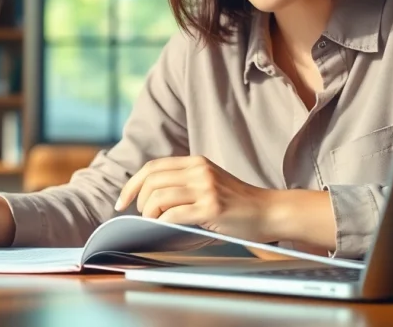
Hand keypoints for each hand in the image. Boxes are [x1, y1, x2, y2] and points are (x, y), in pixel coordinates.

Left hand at [114, 156, 274, 243]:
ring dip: (149, 213)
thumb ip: (184, 185)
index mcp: (196, 162)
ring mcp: (206, 188)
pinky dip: (162, 223)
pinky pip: (174, 214)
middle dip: (137, 200)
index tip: (122, 201)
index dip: (132, 184)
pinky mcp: (212, 207)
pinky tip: (163, 229)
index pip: (152, 167)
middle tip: (139, 216)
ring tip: (153, 223)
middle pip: (151, 180)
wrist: (270, 211)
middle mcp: (199, 170)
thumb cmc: (238, 204)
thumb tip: (148, 201)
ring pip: (159, 196)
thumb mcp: (209, 183)